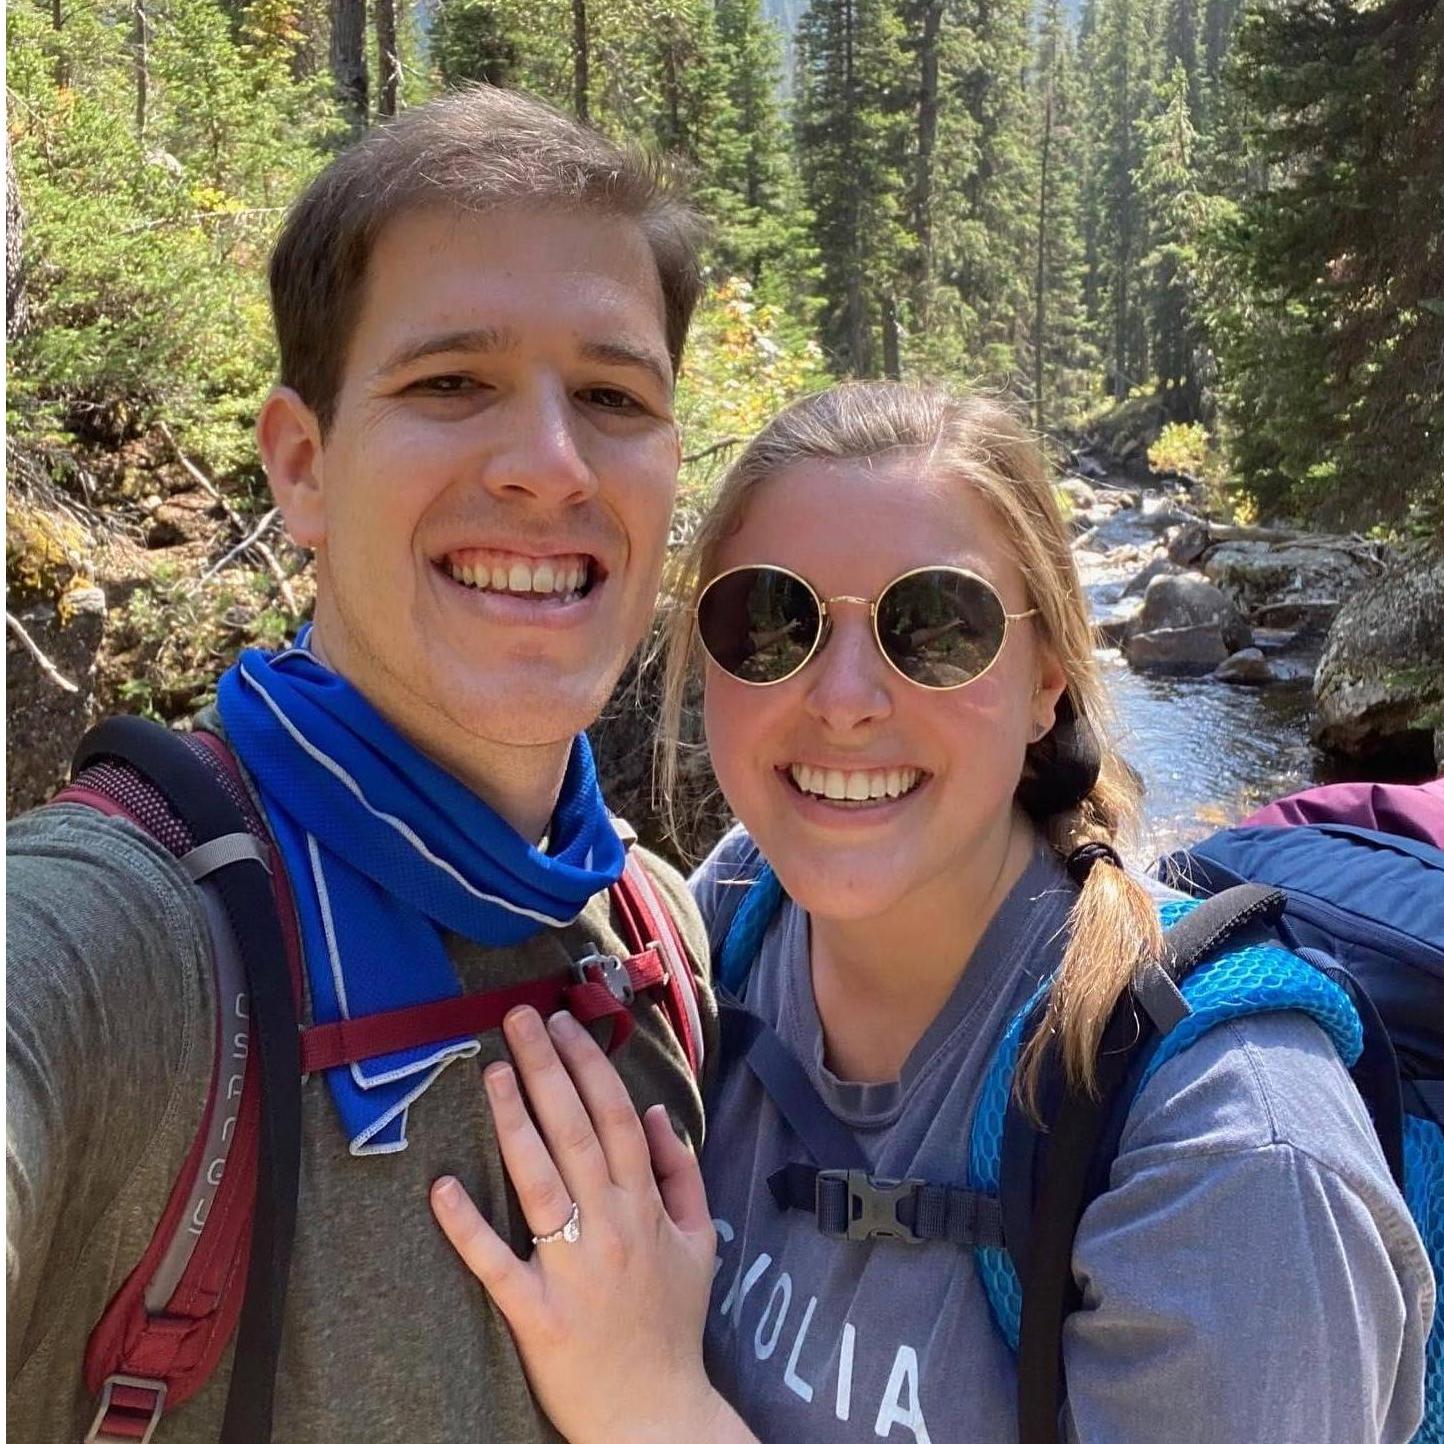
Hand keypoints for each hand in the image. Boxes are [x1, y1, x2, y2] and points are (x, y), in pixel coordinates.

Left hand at [430, 1006, 746, 1443]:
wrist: (656, 1416)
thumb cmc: (673, 1325)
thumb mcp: (700, 1242)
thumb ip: (681, 1174)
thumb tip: (656, 1112)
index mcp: (646, 1208)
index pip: (617, 1118)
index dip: (590, 1065)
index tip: (566, 1023)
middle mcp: (610, 1228)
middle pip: (577, 1132)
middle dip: (549, 1068)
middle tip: (521, 1018)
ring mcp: (571, 1269)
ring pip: (539, 1181)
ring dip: (515, 1122)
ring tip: (494, 1070)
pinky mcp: (535, 1314)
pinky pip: (497, 1264)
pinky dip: (469, 1227)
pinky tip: (442, 1187)